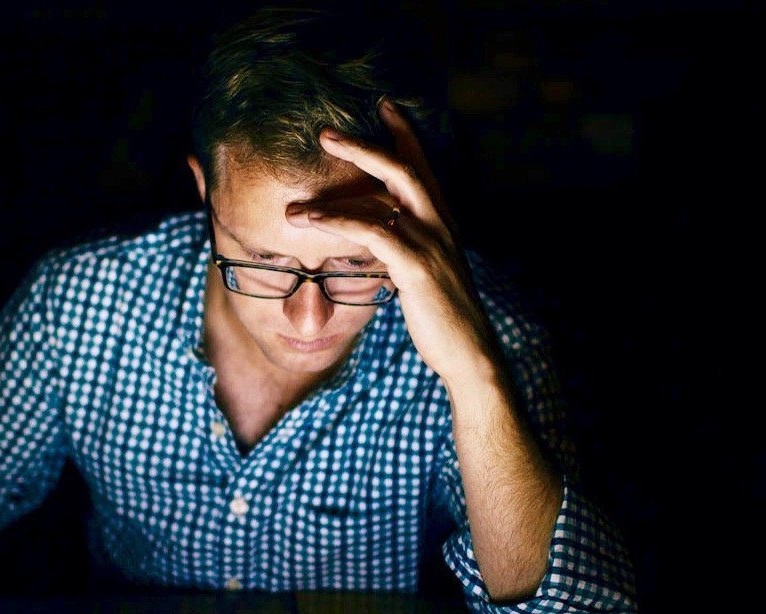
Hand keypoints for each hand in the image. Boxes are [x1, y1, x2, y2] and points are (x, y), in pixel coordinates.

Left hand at [286, 99, 499, 383]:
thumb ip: (407, 254)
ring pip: (383, 196)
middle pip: (402, 169)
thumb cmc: (444, 321)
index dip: (405, 136)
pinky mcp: (417, 266)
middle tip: (326, 133)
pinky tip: (312, 222)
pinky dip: (338, 223)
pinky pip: (372, 233)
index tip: (385, 107)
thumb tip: (384, 246)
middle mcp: (440, 226)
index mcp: (443, 226)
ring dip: (335, 192)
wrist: (470, 354)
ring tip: (295, 204)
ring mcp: (431, 243)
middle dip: (364, 146)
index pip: (424, 169)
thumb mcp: (427, 278)